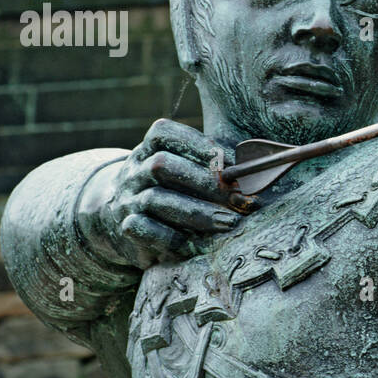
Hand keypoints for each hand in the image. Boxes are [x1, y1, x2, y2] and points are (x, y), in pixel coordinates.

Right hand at [79, 119, 255, 268]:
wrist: (118, 217)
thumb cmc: (170, 189)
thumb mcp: (183, 170)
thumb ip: (213, 164)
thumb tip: (259, 163)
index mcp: (148, 148)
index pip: (163, 133)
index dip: (197, 143)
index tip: (230, 161)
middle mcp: (134, 171)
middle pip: (162, 165)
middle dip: (205, 182)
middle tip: (240, 198)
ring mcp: (126, 199)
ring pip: (156, 200)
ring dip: (198, 212)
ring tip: (230, 222)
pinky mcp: (125, 228)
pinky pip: (143, 230)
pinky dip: (171, 237)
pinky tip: (196, 244)